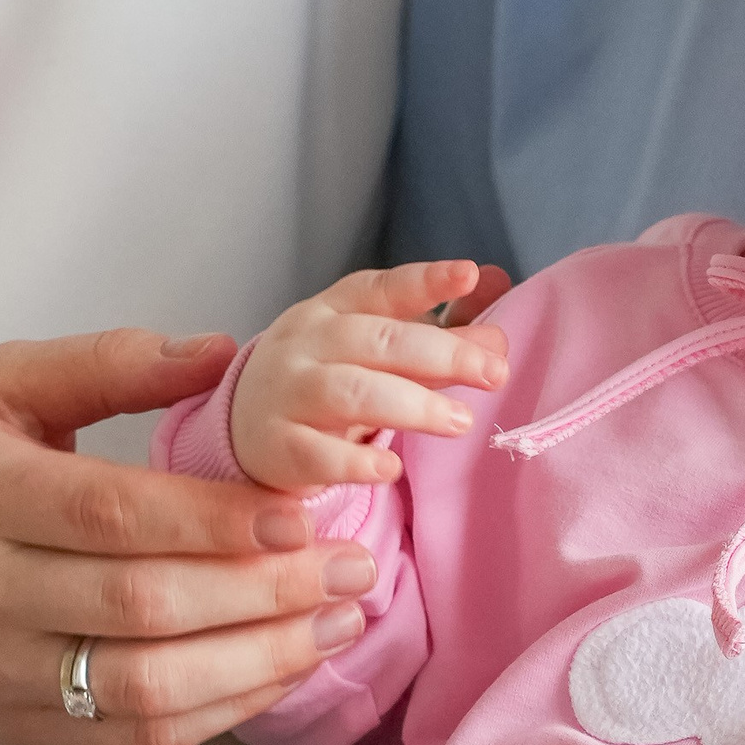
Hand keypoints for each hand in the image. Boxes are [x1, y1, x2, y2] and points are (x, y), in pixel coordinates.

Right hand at [0, 328, 392, 744]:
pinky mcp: (22, 734)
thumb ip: (107, 362)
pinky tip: (284, 668)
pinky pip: (141, 737)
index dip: (215, 521)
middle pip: (143, 608)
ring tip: (339, 623)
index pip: (109, 514)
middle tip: (353, 569)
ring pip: (149, 689)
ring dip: (262, 662)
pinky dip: (226, 710)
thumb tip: (223, 351)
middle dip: (264, 593)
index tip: (303, 514)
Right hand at [231, 259, 511, 491]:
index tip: (468, 275)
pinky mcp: (277, 447)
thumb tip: (499, 336)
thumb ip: (436, 342)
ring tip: (460, 422)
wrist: (246, 429)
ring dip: (411, 405)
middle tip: (494, 374)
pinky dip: (356, 462)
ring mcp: (288, 394)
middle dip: (441, 354)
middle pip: (376, 340)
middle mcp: (306, 344)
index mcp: (332, 312)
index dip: (424, 282)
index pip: (380, 290)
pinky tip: (391, 468)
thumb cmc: (325, 383)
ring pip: (351, 392)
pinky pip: (317, 454)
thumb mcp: (375, 355)